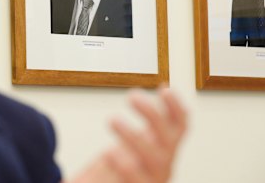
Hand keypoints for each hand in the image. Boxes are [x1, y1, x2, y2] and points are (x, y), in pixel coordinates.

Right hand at [71, 86, 187, 182]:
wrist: (133, 177)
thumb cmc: (112, 180)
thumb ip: (84, 181)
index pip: (139, 181)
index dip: (128, 168)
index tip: (108, 152)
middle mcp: (158, 173)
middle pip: (155, 158)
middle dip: (133, 137)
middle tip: (112, 120)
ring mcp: (167, 155)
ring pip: (169, 137)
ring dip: (152, 114)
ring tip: (132, 95)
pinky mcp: (170, 138)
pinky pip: (180, 123)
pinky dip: (175, 107)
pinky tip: (164, 90)